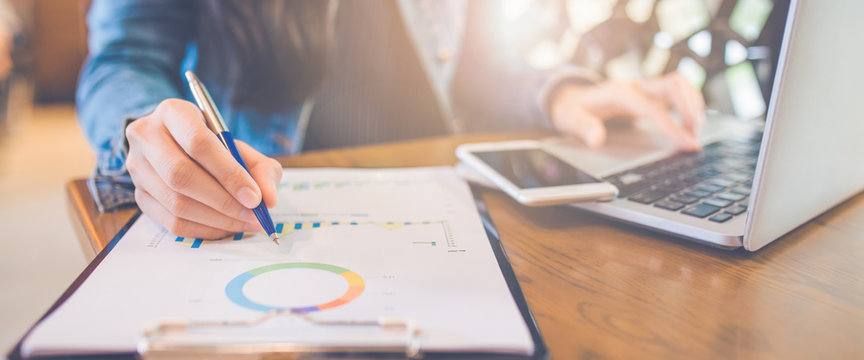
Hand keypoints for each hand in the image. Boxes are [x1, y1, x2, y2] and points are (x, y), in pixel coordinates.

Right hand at [125, 99, 282, 238]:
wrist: (177, 147)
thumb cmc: (213, 146)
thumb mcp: (240, 146)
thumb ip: (261, 168)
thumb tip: (268, 198)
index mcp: (173, 112)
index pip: (198, 143)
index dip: (229, 173)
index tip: (255, 197)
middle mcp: (147, 136)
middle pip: (181, 175)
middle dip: (224, 201)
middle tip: (253, 215)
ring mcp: (137, 168)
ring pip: (176, 202)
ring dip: (217, 219)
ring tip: (245, 223)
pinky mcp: (139, 195)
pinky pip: (170, 221)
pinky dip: (204, 230)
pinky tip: (225, 227)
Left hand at [549, 72, 705, 150]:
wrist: (570, 98)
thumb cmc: (572, 110)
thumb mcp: (570, 120)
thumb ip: (583, 128)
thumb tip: (596, 139)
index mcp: (617, 93)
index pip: (651, 107)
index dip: (672, 125)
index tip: (688, 144)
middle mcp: (635, 86)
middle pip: (673, 85)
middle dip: (691, 110)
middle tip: (695, 138)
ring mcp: (644, 87)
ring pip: (680, 84)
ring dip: (694, 106)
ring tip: (696, 133)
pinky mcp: (650, 93)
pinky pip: (678, 91)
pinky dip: (690, 106)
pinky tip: (691, 126)